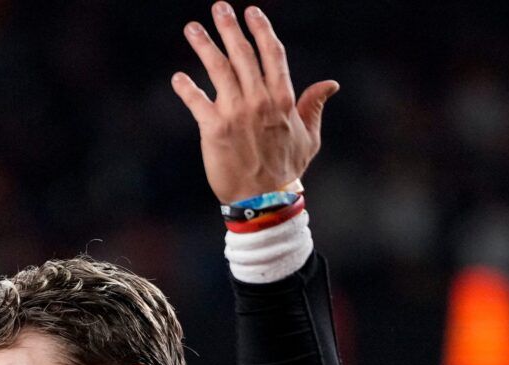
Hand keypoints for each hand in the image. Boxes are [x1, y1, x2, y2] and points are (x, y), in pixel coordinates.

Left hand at [171, 4, 338, 203]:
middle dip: (230, 27)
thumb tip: (331, 84)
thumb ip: (314, 106)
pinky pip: (197, 102)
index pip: (271, 54)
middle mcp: (259, 100)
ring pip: (218, 69)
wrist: (264, 200)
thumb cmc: (286, 169)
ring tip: (192, 28)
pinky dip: (186, 88)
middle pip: (242, 53)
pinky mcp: (214, 129)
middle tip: (219, 6)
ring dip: (204, 45)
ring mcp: (236, 113)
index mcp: (282, 98)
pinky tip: (178, 77)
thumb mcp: (309, 137)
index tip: (251, 12)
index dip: (261, 30)